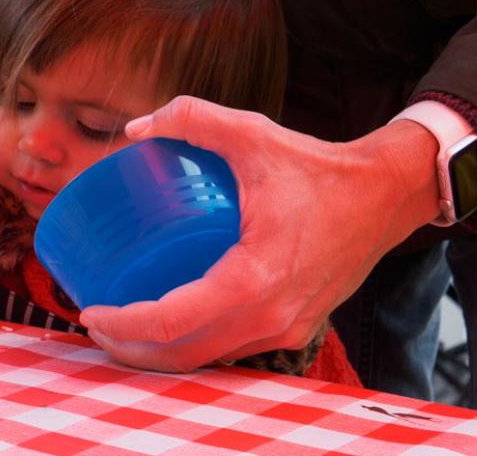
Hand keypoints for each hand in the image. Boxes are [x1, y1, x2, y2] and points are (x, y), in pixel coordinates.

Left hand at [77, 96, 439, 371]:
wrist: (388, 196)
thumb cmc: (320, 170)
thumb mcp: (252, 134)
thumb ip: (191, 118)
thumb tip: (137, 128)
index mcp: (254, 281)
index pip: (171, 322)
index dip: (122, 324)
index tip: (88, 308)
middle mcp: (271, 318)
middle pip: (182, 355)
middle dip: (129, 348)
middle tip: (94, 323)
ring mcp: (285, 330)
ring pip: (208, 358)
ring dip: (159, 353)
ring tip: (121, 328)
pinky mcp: (294, 329)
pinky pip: (232, 348)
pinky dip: (194, 345)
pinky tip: (169, 327)